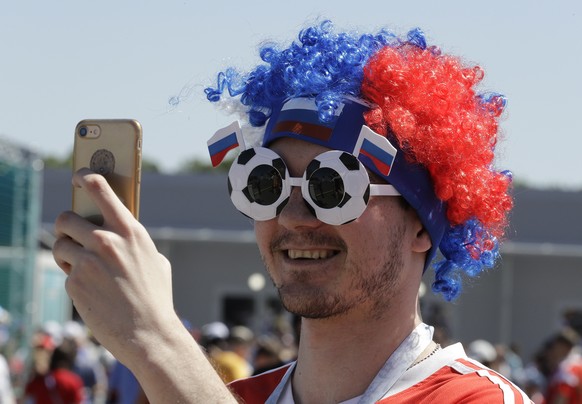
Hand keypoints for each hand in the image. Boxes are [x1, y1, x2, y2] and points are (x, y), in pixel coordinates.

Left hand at [53, 168, 176, 364]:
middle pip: (66, 218)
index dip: (85, 178)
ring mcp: (88, 261)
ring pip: (58, 244)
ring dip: (65, 253)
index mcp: (130, 230)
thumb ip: (134, 242)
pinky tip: (91, 291)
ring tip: (80, 266)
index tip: (78, 177)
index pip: (100, 189)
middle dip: (66, 227)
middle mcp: (107, 240)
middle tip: (71, 235)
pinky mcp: (75, 283)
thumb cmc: (155, 297)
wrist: (148, 333)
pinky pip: (65, 272)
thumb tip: (118, 232)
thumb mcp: (154, 260)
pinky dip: (74, 279)